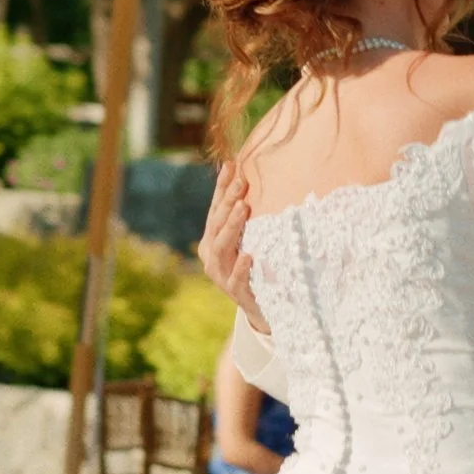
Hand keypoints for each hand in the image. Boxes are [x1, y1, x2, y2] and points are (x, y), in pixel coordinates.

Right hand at [201, 164, 265, 333]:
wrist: (262, 307)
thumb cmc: (255, 267)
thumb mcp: (248, 239)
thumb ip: (244, 217)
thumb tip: (251, 179)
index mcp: (211, 241)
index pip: (215, 210)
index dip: (222, 188)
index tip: (230, 165)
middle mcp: (211, 256)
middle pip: (217, 225)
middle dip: (228, 202)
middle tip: (241, 183)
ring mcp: (220, 275)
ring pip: (222, 248)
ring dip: (232, 227)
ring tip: (243, 208)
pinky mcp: (234, 293)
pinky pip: (236, 279)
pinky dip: (241, 267)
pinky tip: (248, 255)